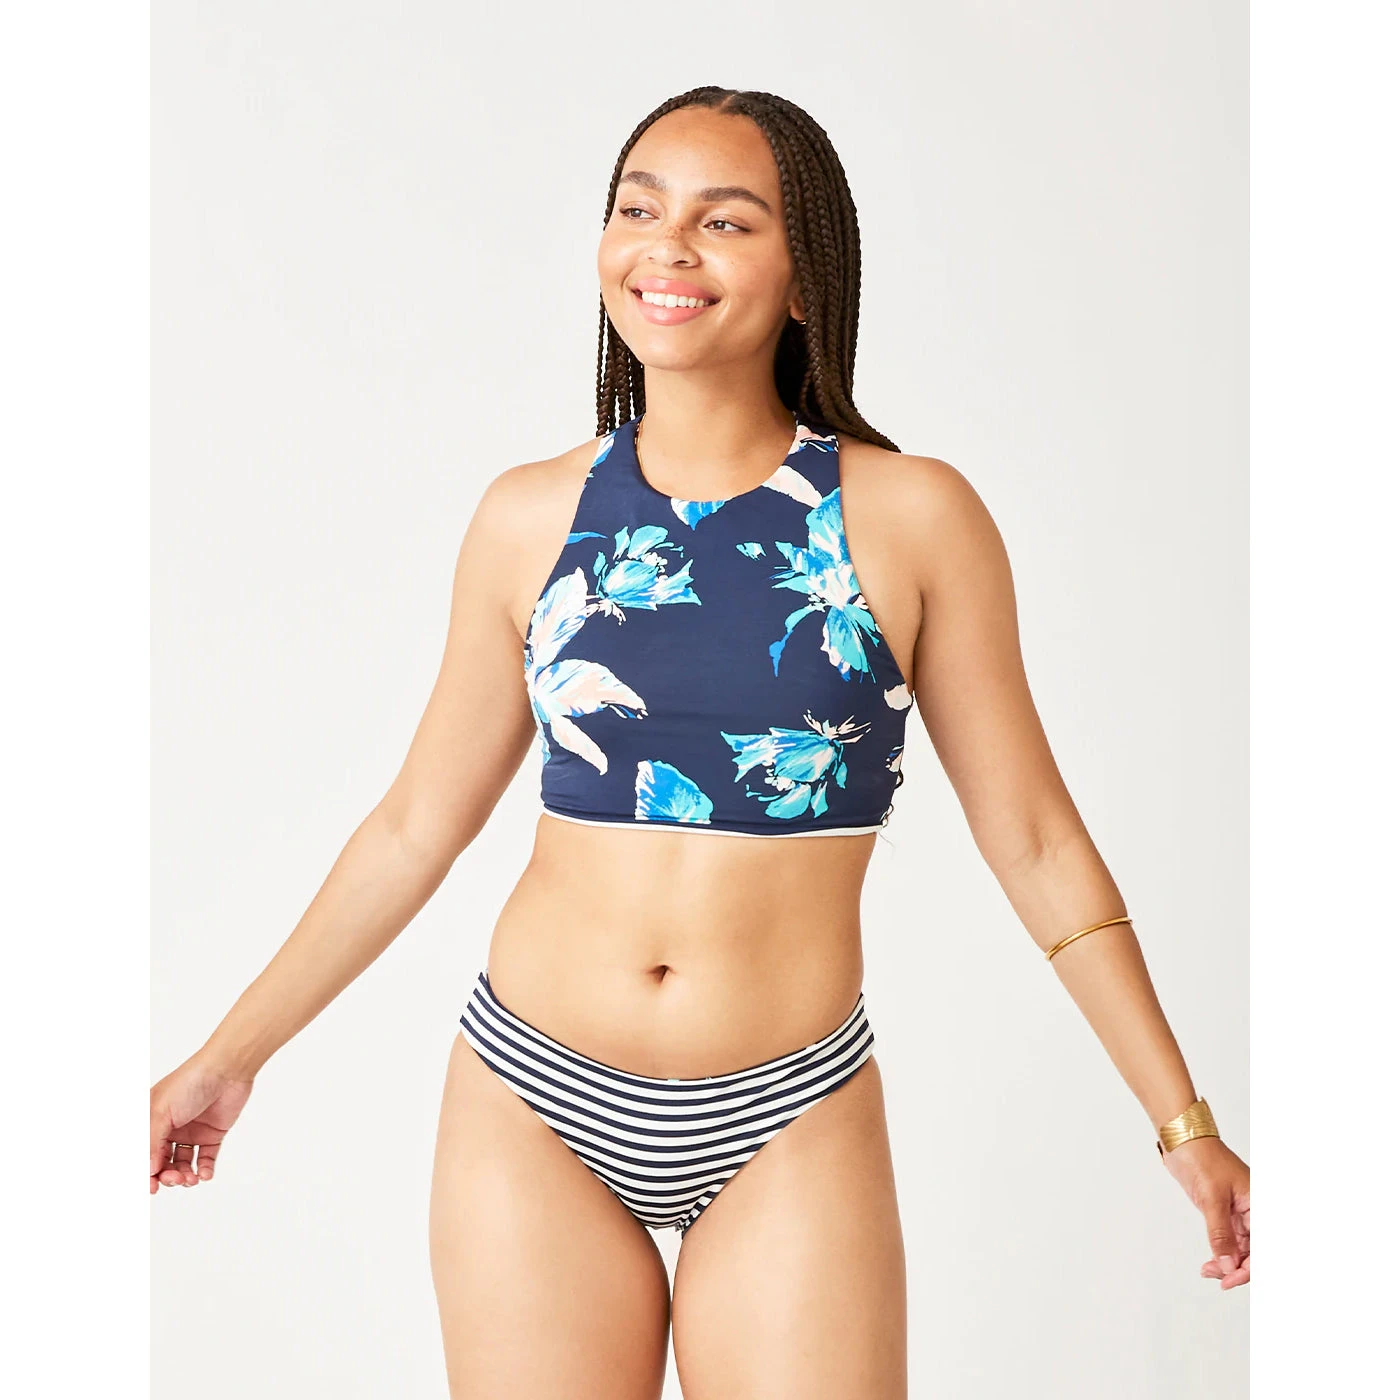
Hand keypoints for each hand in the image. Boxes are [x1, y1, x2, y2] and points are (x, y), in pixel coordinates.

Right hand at [150, 1053, 254, 1193]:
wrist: (227, 1070)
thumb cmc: (189, 1082)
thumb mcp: (161, 1112)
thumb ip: (152, 1142)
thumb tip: (148, 1171)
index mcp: (151, 1121)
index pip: (144, 1153)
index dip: (145, 1173)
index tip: (151, 1188)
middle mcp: (169, 1129)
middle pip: (162, 1163)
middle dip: (166, 1176)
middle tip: (174, 1179)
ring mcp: (191, 1132)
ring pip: (182, 1165)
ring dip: (184, 1176)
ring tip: (190, 1178)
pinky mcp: (212, 1134)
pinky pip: (205, 1159)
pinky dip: (203, 1170)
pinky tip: (204, 1174)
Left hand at [1158, 1134, 1249, 1288]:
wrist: (1183, 1140)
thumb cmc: (1202, 1158)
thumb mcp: (1212, 1197)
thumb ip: (1220, 1232)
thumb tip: (1228, 1263)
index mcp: (1260, 1205)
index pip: (1264, 1247)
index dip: (1251, 1267)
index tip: (1231, 1279)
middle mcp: (1254, 1211)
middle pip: (1255, 1251)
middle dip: (1238, 1268)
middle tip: (1219, 1278)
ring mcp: (1240, 1214)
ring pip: (1242, 1249)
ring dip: (1227, 1263)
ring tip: (1209, 1270)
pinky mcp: (1225, 1214)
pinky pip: (1230, 1241)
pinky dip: (1221, 1253)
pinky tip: (1211, 1263)